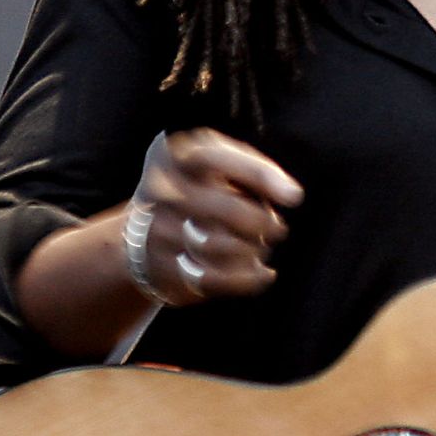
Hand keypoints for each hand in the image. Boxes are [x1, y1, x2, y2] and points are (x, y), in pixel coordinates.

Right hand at [127, 128, 303, 304]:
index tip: (294, 196)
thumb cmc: (200, 187)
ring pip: (217, 247)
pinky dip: (244, 279)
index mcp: (177, 156)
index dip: (259, 176)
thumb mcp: (221, 163)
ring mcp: (156, 231)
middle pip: (223, 208)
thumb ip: (255, 170)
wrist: (142, 229)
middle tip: (277, 228)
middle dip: (261, 222)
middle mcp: (161, 191)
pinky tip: (262, 273)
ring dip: (252, 250)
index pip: (217, 160)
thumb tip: (292, 193)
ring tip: (261, 246)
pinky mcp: (160, 267)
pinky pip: (209, 279)